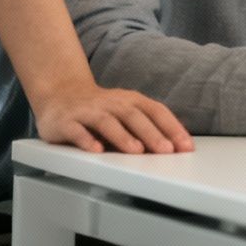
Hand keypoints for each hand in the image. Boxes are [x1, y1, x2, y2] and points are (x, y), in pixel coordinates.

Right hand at [32, 79, 193, 154]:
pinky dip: (87, 140)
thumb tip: (174, 148)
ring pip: (107, 122)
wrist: (60, 94)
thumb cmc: (100, 109)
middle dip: (152, 133)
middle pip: (134, 116)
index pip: (155, 111)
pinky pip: (77, 130)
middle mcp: (111, 103)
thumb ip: (146, 127)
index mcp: (130, 100)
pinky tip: (97, 150)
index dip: (172, 127)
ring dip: (123, 136)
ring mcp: (88, 111)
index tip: (185, 145)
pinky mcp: (66, 121)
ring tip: (137, 151)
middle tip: (166, 150)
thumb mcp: (125, 113)